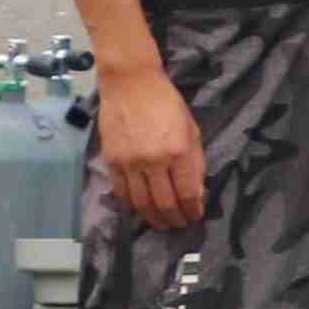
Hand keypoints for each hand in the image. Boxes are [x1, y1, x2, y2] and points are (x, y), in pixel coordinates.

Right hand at [96, 64, 206, 233]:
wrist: (131, 84)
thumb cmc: (167, 104)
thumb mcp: (192, 130)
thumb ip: (195, 162)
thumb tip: (196, 192)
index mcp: (178, 152)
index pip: (187, 193)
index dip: (193, 210)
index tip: (195, 216)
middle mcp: (153, 161)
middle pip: (164, 203)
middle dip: (174, 218)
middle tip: (179, 225)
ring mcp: (130, 163)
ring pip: (141, 203)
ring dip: (153, 218)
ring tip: (162, 223)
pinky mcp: (111, 161)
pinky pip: (122, 192)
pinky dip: (133, 204)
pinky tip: (141, 208)